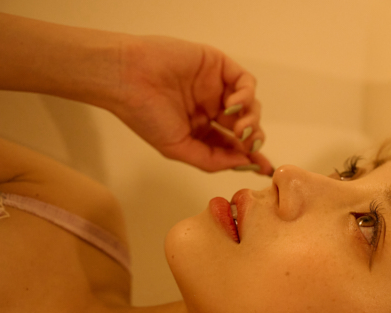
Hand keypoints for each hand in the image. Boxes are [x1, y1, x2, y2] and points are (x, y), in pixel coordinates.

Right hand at [111, 35, 270, 174]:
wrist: (126, 79)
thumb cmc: (145, 115)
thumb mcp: (178, 148)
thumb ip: (212, 159)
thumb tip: (245, 163)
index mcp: (201, 129)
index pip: (233, 145)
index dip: (250, 156)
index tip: (263, 168)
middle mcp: (211, 108)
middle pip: (247, 126)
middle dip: (254, 139)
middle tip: (249, 145)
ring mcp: (216, 86)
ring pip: (251, 106)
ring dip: (252, 120)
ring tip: (239, 129)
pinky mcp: (219, 65)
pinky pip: (246, 82)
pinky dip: (247, 96)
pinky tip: (234, 106)